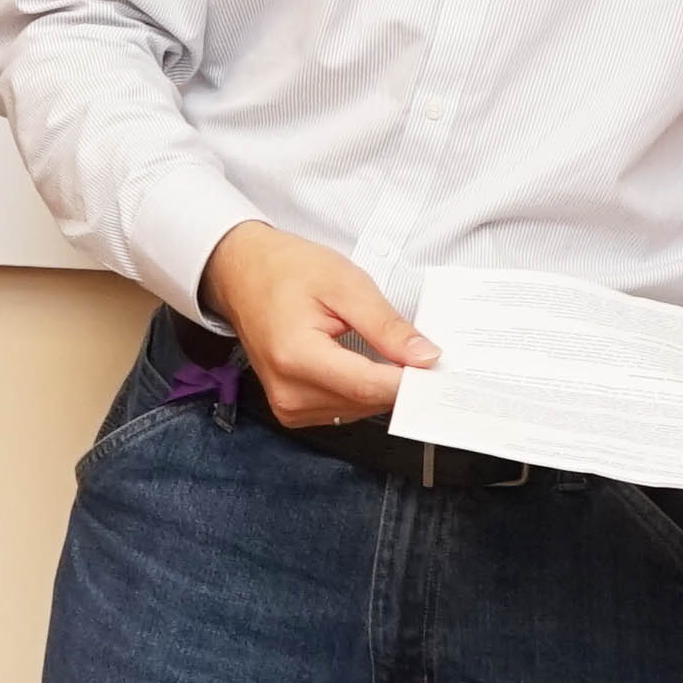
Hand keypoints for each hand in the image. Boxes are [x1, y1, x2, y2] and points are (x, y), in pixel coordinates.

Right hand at [201, 221, 434, 426]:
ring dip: (380, 385)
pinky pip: (344, 409)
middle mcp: (289, 392)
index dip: (411, 381)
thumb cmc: (287, 271)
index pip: (369, 387)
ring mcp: (287, 406)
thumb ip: (387, 326)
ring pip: (360, 409)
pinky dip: (361, 389)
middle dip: (399, 380)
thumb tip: (426, 357)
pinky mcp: (291, 411)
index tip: (440, 368)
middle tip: (419, 350)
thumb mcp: (346, 284)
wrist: (242, 274)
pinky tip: (361, 362)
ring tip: (384, 350)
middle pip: (367, 401)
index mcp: (297, 357)